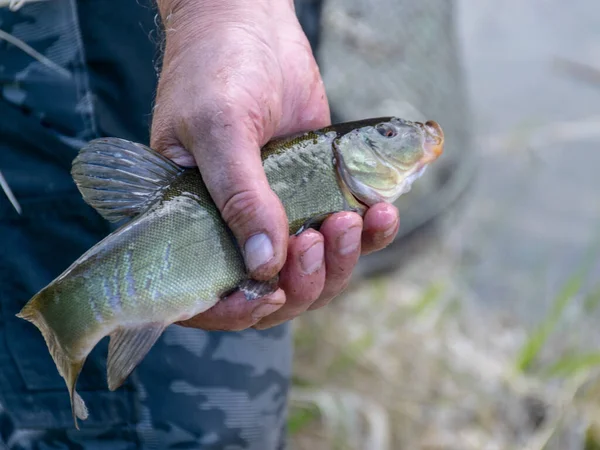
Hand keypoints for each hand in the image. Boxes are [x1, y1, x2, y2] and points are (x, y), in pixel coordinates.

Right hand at [151, 0, 398, 330]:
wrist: (254, 27)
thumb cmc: (217, 68)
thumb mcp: (219, 127)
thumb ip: (239, 194)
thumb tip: (265, 263)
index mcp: (189, 223)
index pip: (205, 293)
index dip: (237, 310)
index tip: (273, 294)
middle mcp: (234, 228)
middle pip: (273, 291)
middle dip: (304, 279)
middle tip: (316, 237)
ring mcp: (279, 215)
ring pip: (315, 271)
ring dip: (340, 260)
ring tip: (348, 219)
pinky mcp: (316, 195)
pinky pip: (347, 235)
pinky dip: (370, 233)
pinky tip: (381, 213)